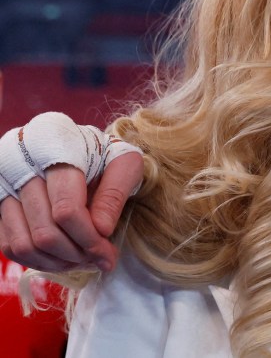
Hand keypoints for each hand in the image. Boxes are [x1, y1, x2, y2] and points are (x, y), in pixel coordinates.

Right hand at [0, 152, 142, 272]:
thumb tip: (101, 230)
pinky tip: (61, 257)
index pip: (67, 210)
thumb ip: (115, 193)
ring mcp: (4, 185)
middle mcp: (20, 165)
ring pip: (22, 244)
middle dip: (76, 255)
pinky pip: (8, 244)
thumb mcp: (123, 162)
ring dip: (56, 262)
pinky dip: (36, 259)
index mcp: (55, 147)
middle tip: (98, 259)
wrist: (74, 144)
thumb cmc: (102, 153)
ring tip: (82, 260)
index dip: (89, 239)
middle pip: (44, 232)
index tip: (108, 254)